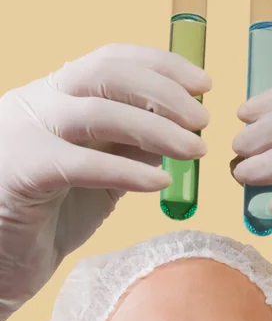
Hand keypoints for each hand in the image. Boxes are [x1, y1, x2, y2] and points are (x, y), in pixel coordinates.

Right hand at [0, 43, 210, 320]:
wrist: (3, 261)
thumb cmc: (52, 213)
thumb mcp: (100, 172)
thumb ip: (131, 147)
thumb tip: (179, 130)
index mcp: (57, 95)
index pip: (112, 59)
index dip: (162, 65)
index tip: (203, 83)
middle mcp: (39, 103)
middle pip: (106, 74)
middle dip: (164, 92)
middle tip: (203, 120)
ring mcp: (25, 133)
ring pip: (97, 112)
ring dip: (156, 129)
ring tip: (194, 150)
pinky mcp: (22, 172)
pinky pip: (81, 164)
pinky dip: (128, 171)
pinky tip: (161, 184)